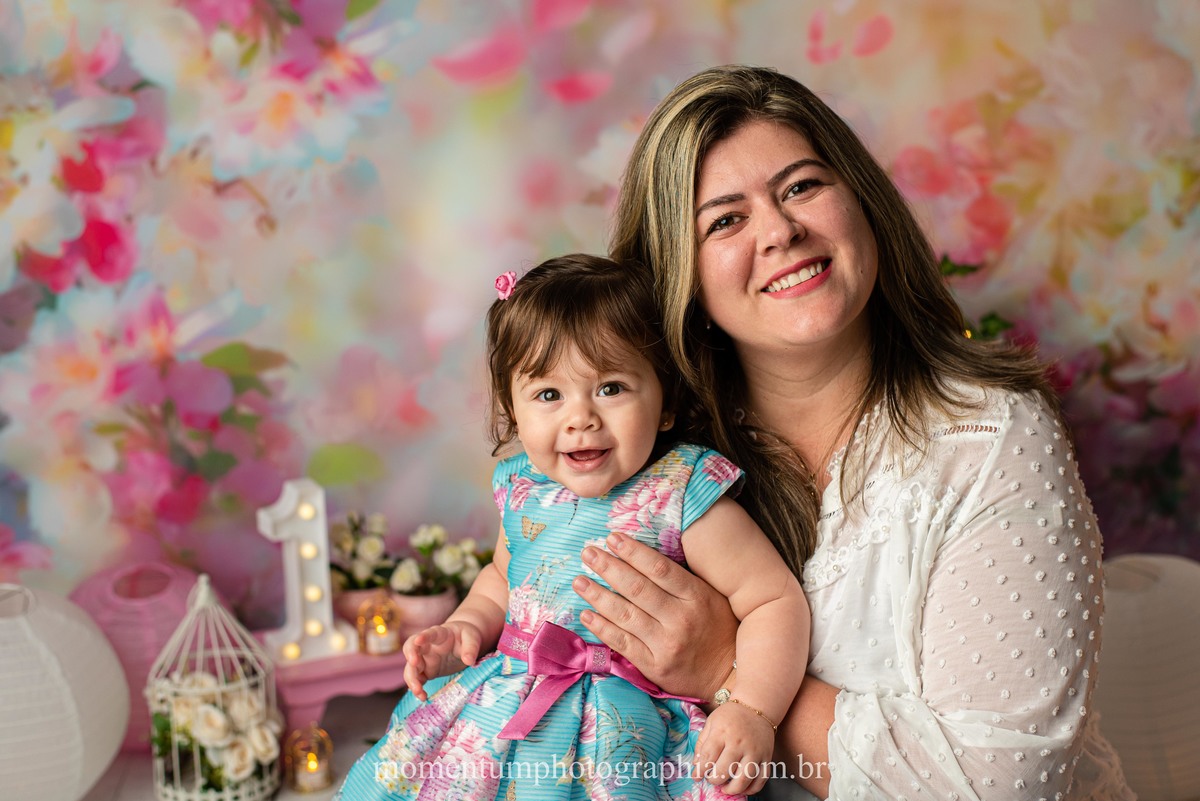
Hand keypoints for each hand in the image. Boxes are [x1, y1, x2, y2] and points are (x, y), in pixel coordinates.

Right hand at [402, 621, 482, 700]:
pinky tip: (422, 697)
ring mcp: (425, 659)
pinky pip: (417, 679)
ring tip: (418, 691)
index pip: (430, 633)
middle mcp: (427, 646)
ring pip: (411, 667)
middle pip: (411, 648)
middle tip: (414, 663)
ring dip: (411, 678)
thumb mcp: (472, 638)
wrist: (464, 643)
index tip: (419, 640)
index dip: (423, 636)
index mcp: (439, 634)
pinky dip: (417, 688)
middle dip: (410, 655)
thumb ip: (471, 648)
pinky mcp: (426, 671)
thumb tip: (469, 661)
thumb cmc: (466, 636)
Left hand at [572, 531, 737, 699]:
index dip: (633, 552)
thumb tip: (643, 556)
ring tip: (579, 581)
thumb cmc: (718, 629)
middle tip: (587, 553)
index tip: (612, 538)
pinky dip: (602, 628)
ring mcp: (666, 644)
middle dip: (609, 568)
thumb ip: (681, 580)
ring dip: (598, 596)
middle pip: (638, 589)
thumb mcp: (710, 597)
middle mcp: (681, 619)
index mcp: (697, 596)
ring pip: (625, 615)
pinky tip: (586, 614)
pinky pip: (623, 643)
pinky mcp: (655, 666)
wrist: (729, 675)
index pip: (660, 569)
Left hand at [694, 702, 775, 795]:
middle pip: (724, 771)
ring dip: (731, 789)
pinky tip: (742, 788)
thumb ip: (702, 743)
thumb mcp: (711, 722)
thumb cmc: (730, 715)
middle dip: (714, 780)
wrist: (756, 706)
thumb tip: (696, 766)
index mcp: (722, 732)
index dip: (700, 770)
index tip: (697, 776)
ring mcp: (755, 751)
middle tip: (712, 779)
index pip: (708, 757)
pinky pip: (761, 780)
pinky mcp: (767, 757)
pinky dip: (751, 789)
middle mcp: (739, 743)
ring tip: (724, 788)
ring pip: (743, 779)